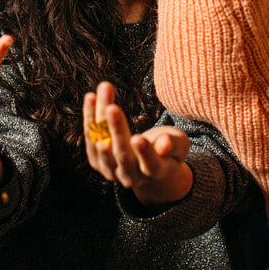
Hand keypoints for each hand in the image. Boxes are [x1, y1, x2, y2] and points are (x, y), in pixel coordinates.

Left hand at [82, 81, 192, 206]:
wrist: (147, 161)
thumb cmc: (168, 148)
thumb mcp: (179, 145)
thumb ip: (174, 145)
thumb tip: (165, 143)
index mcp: (154, 173)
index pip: (150, 165)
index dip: (144, 152)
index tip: (138, 138)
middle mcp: (130, 176)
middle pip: (122, 155)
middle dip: (116, 130)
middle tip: (112, 109)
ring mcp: (111, 170)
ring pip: (102, 144)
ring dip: (99, 117)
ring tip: (104, 93)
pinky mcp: (96, 160)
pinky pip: (91, 137)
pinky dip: (89, 117)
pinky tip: (91, 97)